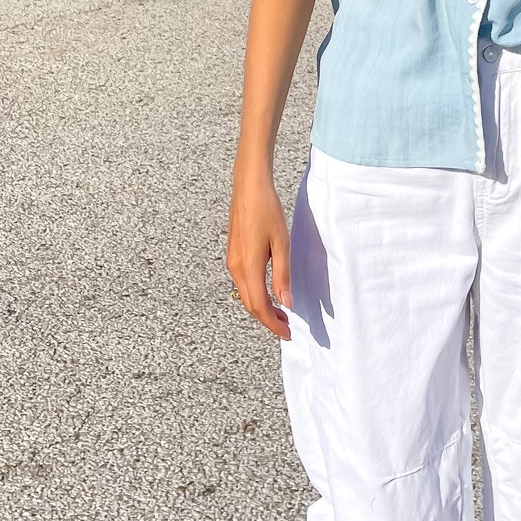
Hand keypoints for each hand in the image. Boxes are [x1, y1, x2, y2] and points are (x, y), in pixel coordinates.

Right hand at [225, 159, 292, 339]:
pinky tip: (268, 292)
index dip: (273, 324)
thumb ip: (283, 276)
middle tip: (287, 328)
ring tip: (281, 313)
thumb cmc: (267, 210)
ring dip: (262, 307)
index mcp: (248, 267)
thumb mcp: (282, 244)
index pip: (259, 306)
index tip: (288, 334)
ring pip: (245, 294)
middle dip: (268, 319)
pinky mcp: (233, 253)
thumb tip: (287, 303)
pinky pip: (243, 282)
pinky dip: (255, 294)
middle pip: (250, 304)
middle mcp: (236, 267)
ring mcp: (232, 260)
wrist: (249, 186)